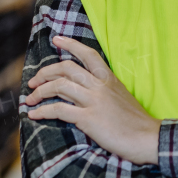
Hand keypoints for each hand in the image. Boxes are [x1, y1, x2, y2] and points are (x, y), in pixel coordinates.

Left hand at [23, 36, 161, 164]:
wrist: (148, 138)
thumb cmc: (135, 121)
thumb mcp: (121, 97)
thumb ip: (103, 90)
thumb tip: (80, 90)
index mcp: (109, 79)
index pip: (88, 54)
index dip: (70, 45)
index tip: (56, 40)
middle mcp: (100, 86)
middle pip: (66, 68)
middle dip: (45, 72)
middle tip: (33, 81)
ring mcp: (93, 101)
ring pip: (59, 86)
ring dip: (39, 91)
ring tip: (29, 99)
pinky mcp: (88, 119)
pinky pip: (59, 109)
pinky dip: (43, 111)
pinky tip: (34, 114)